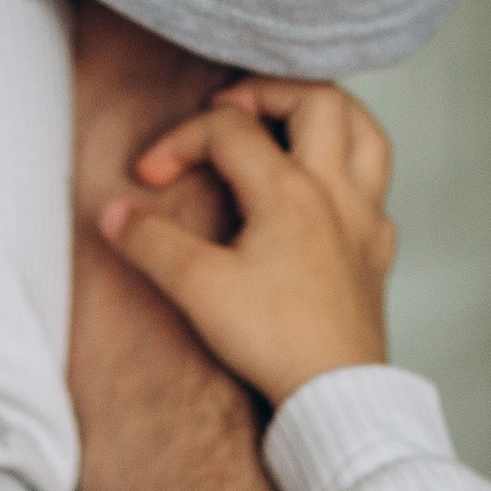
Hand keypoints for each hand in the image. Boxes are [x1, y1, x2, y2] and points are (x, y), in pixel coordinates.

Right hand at [99, 81, 396, 407]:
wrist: (335, 398)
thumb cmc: (273, 343)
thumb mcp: (198, 290)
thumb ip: (152, 243)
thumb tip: (113, 214)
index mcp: (289, 190)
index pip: (229, 130)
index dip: (180, 141)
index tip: (149, 179)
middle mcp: (335, 192)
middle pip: (315, 100)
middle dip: (267, 92)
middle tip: (231, 109)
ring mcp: (363, 221)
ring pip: (365, 133)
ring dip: (328, 115)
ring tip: (293, 122)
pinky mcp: (376, 256)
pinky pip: (377, 193)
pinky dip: (353, 176)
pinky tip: (330, 195)